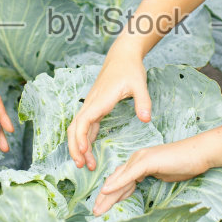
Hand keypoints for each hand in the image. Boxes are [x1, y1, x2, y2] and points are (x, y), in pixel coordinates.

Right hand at [66, 44, 150, 169]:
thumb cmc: (130, 69)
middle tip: (80, 165)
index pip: (84, 121)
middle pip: (75, 128)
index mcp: (100, 100)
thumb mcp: (140, 84)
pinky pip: (85, 126)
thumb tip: (146, 119)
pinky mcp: (95, 107)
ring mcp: (91, 105)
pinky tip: (89, 152)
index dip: (81, 137)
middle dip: (74, 147)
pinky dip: (85, 140)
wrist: (122, 56)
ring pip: (78, 128)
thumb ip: (143, 101)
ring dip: (78, 146)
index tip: (83, 151)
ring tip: (85, 164)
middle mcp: (91, 103)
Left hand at [92, 141, 210, 216]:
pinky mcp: (147, 161)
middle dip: (104, 197)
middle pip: (115, 180)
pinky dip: (118, 183)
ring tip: (97, 208)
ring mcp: (141, 159)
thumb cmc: (184, 164)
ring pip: (119, 179)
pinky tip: (107, 190)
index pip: (120, 180)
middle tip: (94, 211)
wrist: (198, 154)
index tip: (102, 207)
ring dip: (107, 195)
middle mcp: (136, 159)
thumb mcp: (162, 176)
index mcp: (139, 163)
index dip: (111, 194)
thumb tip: (138, 187)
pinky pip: (129, 175)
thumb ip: (148, 179)